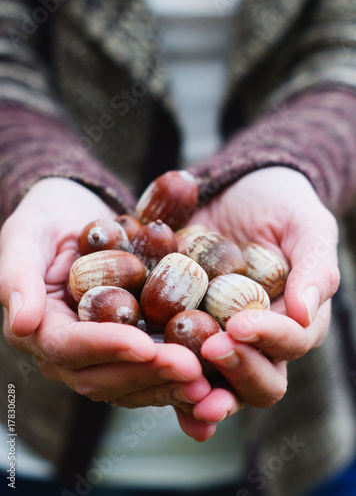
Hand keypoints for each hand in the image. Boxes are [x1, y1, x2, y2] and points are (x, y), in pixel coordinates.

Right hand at [0, 178, 211, 439]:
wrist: (77, 212)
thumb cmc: (47, 217)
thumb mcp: (26, 233)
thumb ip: (18, 275)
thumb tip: (22, 324)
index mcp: (40, 327)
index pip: (68, 347)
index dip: (105, 348)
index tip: (145, 344)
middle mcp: (69, 349)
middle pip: (103, 375)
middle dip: (146, 373)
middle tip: (190, 368)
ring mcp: (101, 351)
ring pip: (131, 381)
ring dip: (168, 383)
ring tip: (206, 379)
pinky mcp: (130, 344)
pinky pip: (151, 367)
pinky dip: (177, 376)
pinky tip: (210, 377)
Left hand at [179, 166, 338, 423]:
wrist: (232, 193)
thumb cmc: (278, 206)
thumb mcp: (305, 224)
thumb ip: (315, 265)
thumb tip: (304, 314)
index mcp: (293, 320)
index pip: (291, 342)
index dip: (268, 339)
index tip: (240, 326)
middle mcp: (258, 342)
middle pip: (258, 380)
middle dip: (238, 371)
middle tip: (211, 351)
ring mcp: (218, 340)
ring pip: (216, 384)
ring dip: (201, 393)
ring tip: (181, 385)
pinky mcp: (183, 332)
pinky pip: (176, 364)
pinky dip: (164, 377)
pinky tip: (146, 377)